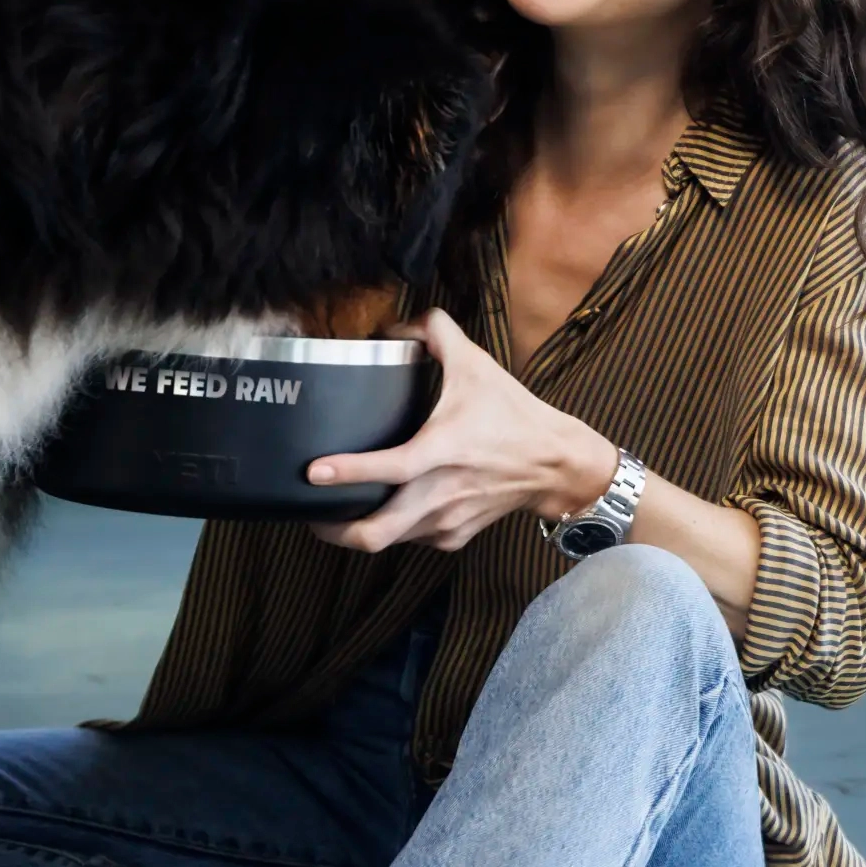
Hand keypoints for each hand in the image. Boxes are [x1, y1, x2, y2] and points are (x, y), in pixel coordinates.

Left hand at [307, 309, 616, 553]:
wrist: (554, 463)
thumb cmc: (514, 417)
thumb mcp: (477, 364)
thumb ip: (436, 332)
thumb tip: (398, 324)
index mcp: (444, 450)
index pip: (390, 468)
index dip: (348, 473)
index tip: (313, 472)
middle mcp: (442, 492)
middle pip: (376, 534)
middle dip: (334, 530)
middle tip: (310, 512)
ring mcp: (447, 520)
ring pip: (388, 542)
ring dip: (356, 531)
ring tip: (335, 514)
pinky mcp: (454, 535)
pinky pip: (411, 540)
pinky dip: (391, 529)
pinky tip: (383, 510)